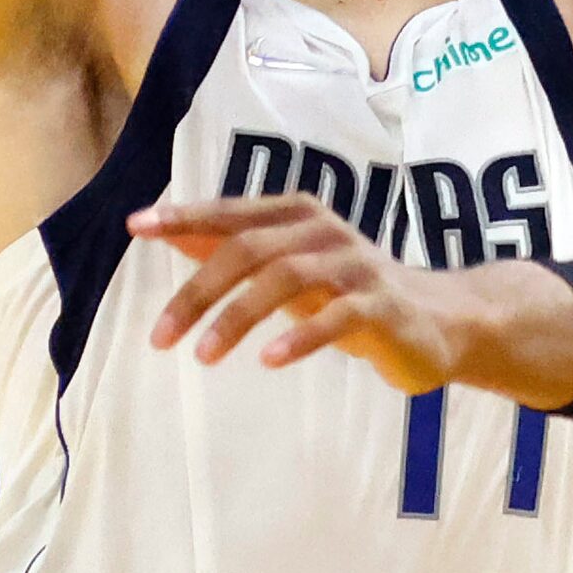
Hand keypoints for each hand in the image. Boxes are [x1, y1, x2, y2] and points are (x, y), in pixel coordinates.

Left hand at [128, 194, 463, 392]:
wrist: (436, 320)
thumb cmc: (347, 291)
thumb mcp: (286, 267)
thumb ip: (232, 248)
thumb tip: (166, 230)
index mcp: (296, 213)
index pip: (230, 212)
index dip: (183, 216)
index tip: (137, 227)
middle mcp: (322, 229)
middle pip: (249, 248)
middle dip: (199, 290)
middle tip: (160, 336)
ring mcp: (353, 264)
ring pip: (286, 278)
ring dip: (238, 316)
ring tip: (203, 357)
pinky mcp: (380, 303)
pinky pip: (336, 315)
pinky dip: (300, 336)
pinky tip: (269, 361)